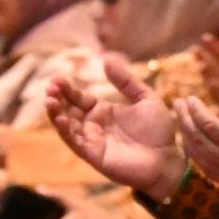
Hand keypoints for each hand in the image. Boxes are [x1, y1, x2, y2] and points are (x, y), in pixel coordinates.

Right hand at [48, 54, 183, 198]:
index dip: (68, 89)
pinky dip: (65, 131)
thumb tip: (107, 59)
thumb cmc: (159, 131)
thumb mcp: (146, 98)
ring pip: (67, 126)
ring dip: (56, 113)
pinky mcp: (94, 155)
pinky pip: (75, 142)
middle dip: (57, 98)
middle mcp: (94, 126)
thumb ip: (127, 81)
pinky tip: (60, 119)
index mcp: (104, 112)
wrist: (168, 159)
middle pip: (69, 110)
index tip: (57, 79)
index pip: (79, 98)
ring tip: (49, 100)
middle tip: (50, 87)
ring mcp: (92, 141)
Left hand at [175, 82, 218, 201]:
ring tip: (180, 117)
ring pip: (196, 155)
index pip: (209, 126)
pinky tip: (190, 135)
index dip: (196, 110)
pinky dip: (192, 149)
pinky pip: (202, 165)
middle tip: (177, 103)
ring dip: (184, 134)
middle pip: (197, 140)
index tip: (189, 98)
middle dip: (183, 119)